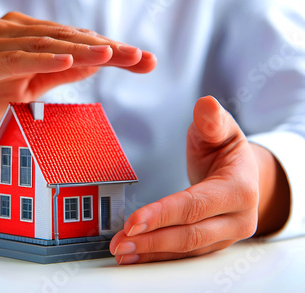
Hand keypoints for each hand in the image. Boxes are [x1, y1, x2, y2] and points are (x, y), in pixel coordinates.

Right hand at [0, 12, 155, 154]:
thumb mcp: (21, 90)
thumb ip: (53, 75)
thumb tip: (89, 66)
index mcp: (26, 39)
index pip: (75, 43)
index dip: (111, 52)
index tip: (143, 61)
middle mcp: (13, 33)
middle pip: (68, 38)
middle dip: (108, 49)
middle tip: (143, 58)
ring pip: (47, 44)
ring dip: (83, 50)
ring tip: (116, 55)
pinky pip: (15, 58)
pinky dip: (43, 58)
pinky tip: (69, 59)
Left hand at [110, 96, 289, 264]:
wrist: (241, 172)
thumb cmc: (224, 149)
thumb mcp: (220, 129)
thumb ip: (212, 120)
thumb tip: (206, 105)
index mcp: (239, 188)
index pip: (195, 205)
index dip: (163, 214)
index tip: (134, 221)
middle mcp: (238, 219)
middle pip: (190, 234)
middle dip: (152, 239)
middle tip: (120, 242)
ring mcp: (227, 236)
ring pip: (186, 249)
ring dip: (151, 252)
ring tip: (121, 251)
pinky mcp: (213, 245)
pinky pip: (184, 254)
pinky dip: (158, 256)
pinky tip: (135, 256)